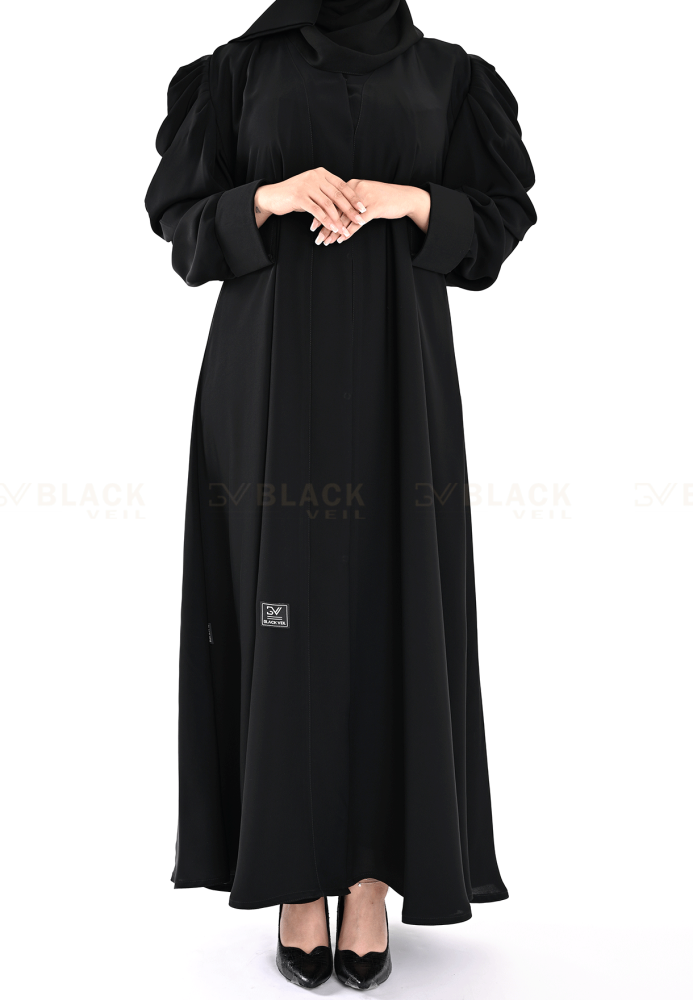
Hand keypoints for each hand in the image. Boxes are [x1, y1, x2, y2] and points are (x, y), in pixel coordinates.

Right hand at [254, 168, 366, 236]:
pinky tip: (332, 228)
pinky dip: (326, 221)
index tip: (363, 208)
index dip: (353, 197)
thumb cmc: (294, 195)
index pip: (342, 185)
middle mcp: (315, 177)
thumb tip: (344, 203)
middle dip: (350, 210)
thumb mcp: (312, 190)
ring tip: (345, 230)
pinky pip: (317, 211)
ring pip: (328, 205)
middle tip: (360, 220)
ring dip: (338, 219)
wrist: (273, 196)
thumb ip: (326, 193)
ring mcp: (307, 186)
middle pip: (338, 195)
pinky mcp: (299, 196)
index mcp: (321, 173)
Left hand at [314, 181, 430, 245]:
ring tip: (326, 242)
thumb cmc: (384, 198)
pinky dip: (349, 232)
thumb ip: (350, 201)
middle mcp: (357, 189)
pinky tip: (341, 240)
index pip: (332, 201)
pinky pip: (358, 223)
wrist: (405, 197)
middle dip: (325, 226)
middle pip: (336, 210)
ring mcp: (366, 199)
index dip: (320, 213)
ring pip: (345, 218)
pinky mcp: (375, 208)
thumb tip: (336, 211)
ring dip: (335, 232)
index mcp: (352, 185)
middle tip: (316, 238)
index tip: (312, 225)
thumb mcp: (365, 195)